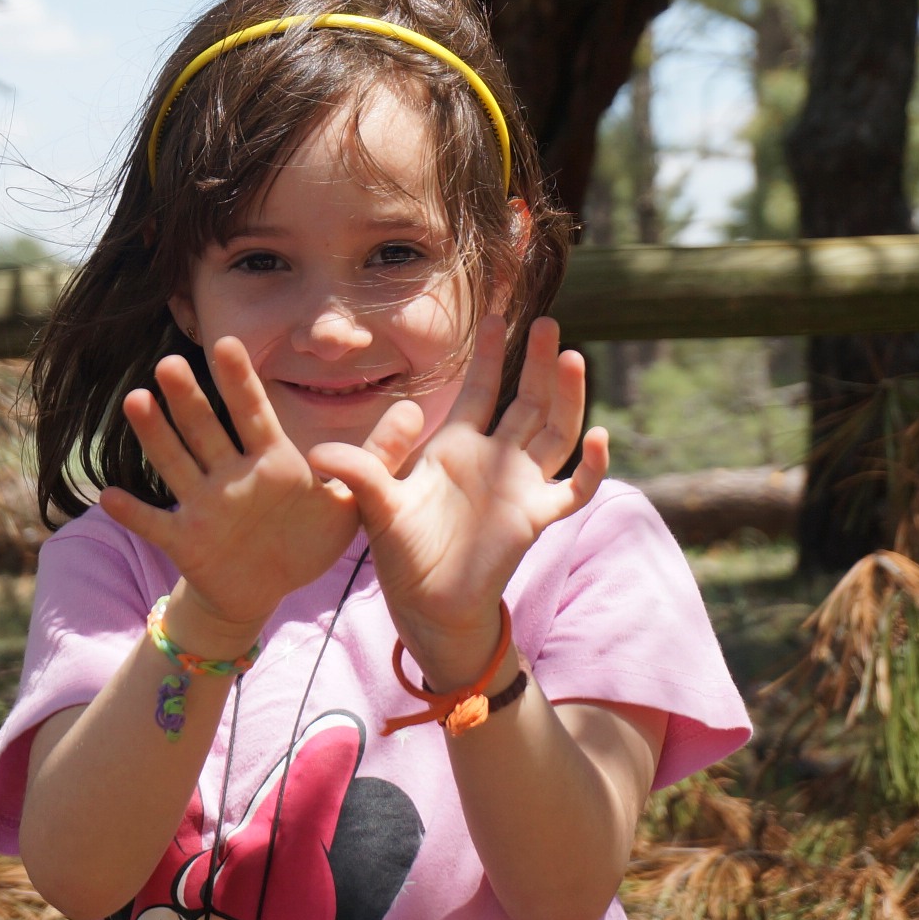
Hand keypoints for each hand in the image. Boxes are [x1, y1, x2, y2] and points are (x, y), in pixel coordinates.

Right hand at [98, 338, 360, 652]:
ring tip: (135, 401)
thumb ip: (379, 457)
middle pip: (207, 430)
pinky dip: (134, 514)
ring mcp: (203, 505)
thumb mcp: (348, 501)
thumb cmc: (305, 535)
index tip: (226, 343)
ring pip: (176, 464)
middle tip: (169, 364)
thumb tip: (416, 410)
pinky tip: (108, 496)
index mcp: (270, 459)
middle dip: (189, 400)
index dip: (239, 382)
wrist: (266, 587)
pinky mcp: (186, 541)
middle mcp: (229, 474)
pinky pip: (156, 524)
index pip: (253, 413)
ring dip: (155, 436)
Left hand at [307, 316, 606, 688]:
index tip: (498, 315)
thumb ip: (361, 473)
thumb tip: (320, 451)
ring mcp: (519, 487)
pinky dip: (589, 467)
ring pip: (554, 432)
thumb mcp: (377, 506)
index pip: (481, 388)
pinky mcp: (534, 519)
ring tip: (573, 359)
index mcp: (458, 446)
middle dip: (538, 363)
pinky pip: (571, 490)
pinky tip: (597, 437)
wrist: (427, 604)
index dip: (491, 354)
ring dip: (567, 397)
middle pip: (527, 400)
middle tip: (550, 322)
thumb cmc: (402, 552)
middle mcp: (495, 459)